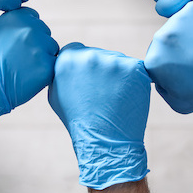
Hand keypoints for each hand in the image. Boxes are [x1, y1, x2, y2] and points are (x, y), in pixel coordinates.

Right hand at [0, 8, 57, 158]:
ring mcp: (40, 46)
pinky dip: (46, 72)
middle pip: (45, 33)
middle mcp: (30, 28)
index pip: (35, 19)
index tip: (19, 45)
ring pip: (52, 49)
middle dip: (38, 45)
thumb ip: (15, 25)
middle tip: (22, 60)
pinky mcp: (47, 65)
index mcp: (17, 17)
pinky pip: (55, 65)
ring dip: (44, 58)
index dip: (29, 33)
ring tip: (25, 69)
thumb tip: (31, 22)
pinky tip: (30, 77)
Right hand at [49, 43, 150, 188]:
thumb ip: (61, 71)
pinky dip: (134, 81)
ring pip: (117, 61)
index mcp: (67, 60)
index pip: (76, 50)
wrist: (105, 142)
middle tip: (103, 94)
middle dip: (102, 70)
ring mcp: (113, 61)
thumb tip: (69, 59)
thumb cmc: (79, 120)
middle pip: (99, 54)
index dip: (83, 67)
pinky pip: (135, 68)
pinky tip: (127, 97)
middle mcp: (89, 56)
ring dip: (118, 75)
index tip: (88, 83)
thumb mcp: (56, 94)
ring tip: (114, 98)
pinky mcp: (134, 68)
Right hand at [144, 1, 192, 117]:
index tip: (184, 67)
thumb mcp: (179, 103)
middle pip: (165, 40)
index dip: (169, 64)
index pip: (155, 59)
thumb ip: (162, 88)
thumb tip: (158, 76)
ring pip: (179, 25)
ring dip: (189, 33)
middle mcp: (161, 36)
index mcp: (154, 60)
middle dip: (178, 47)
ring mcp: (178, 19)